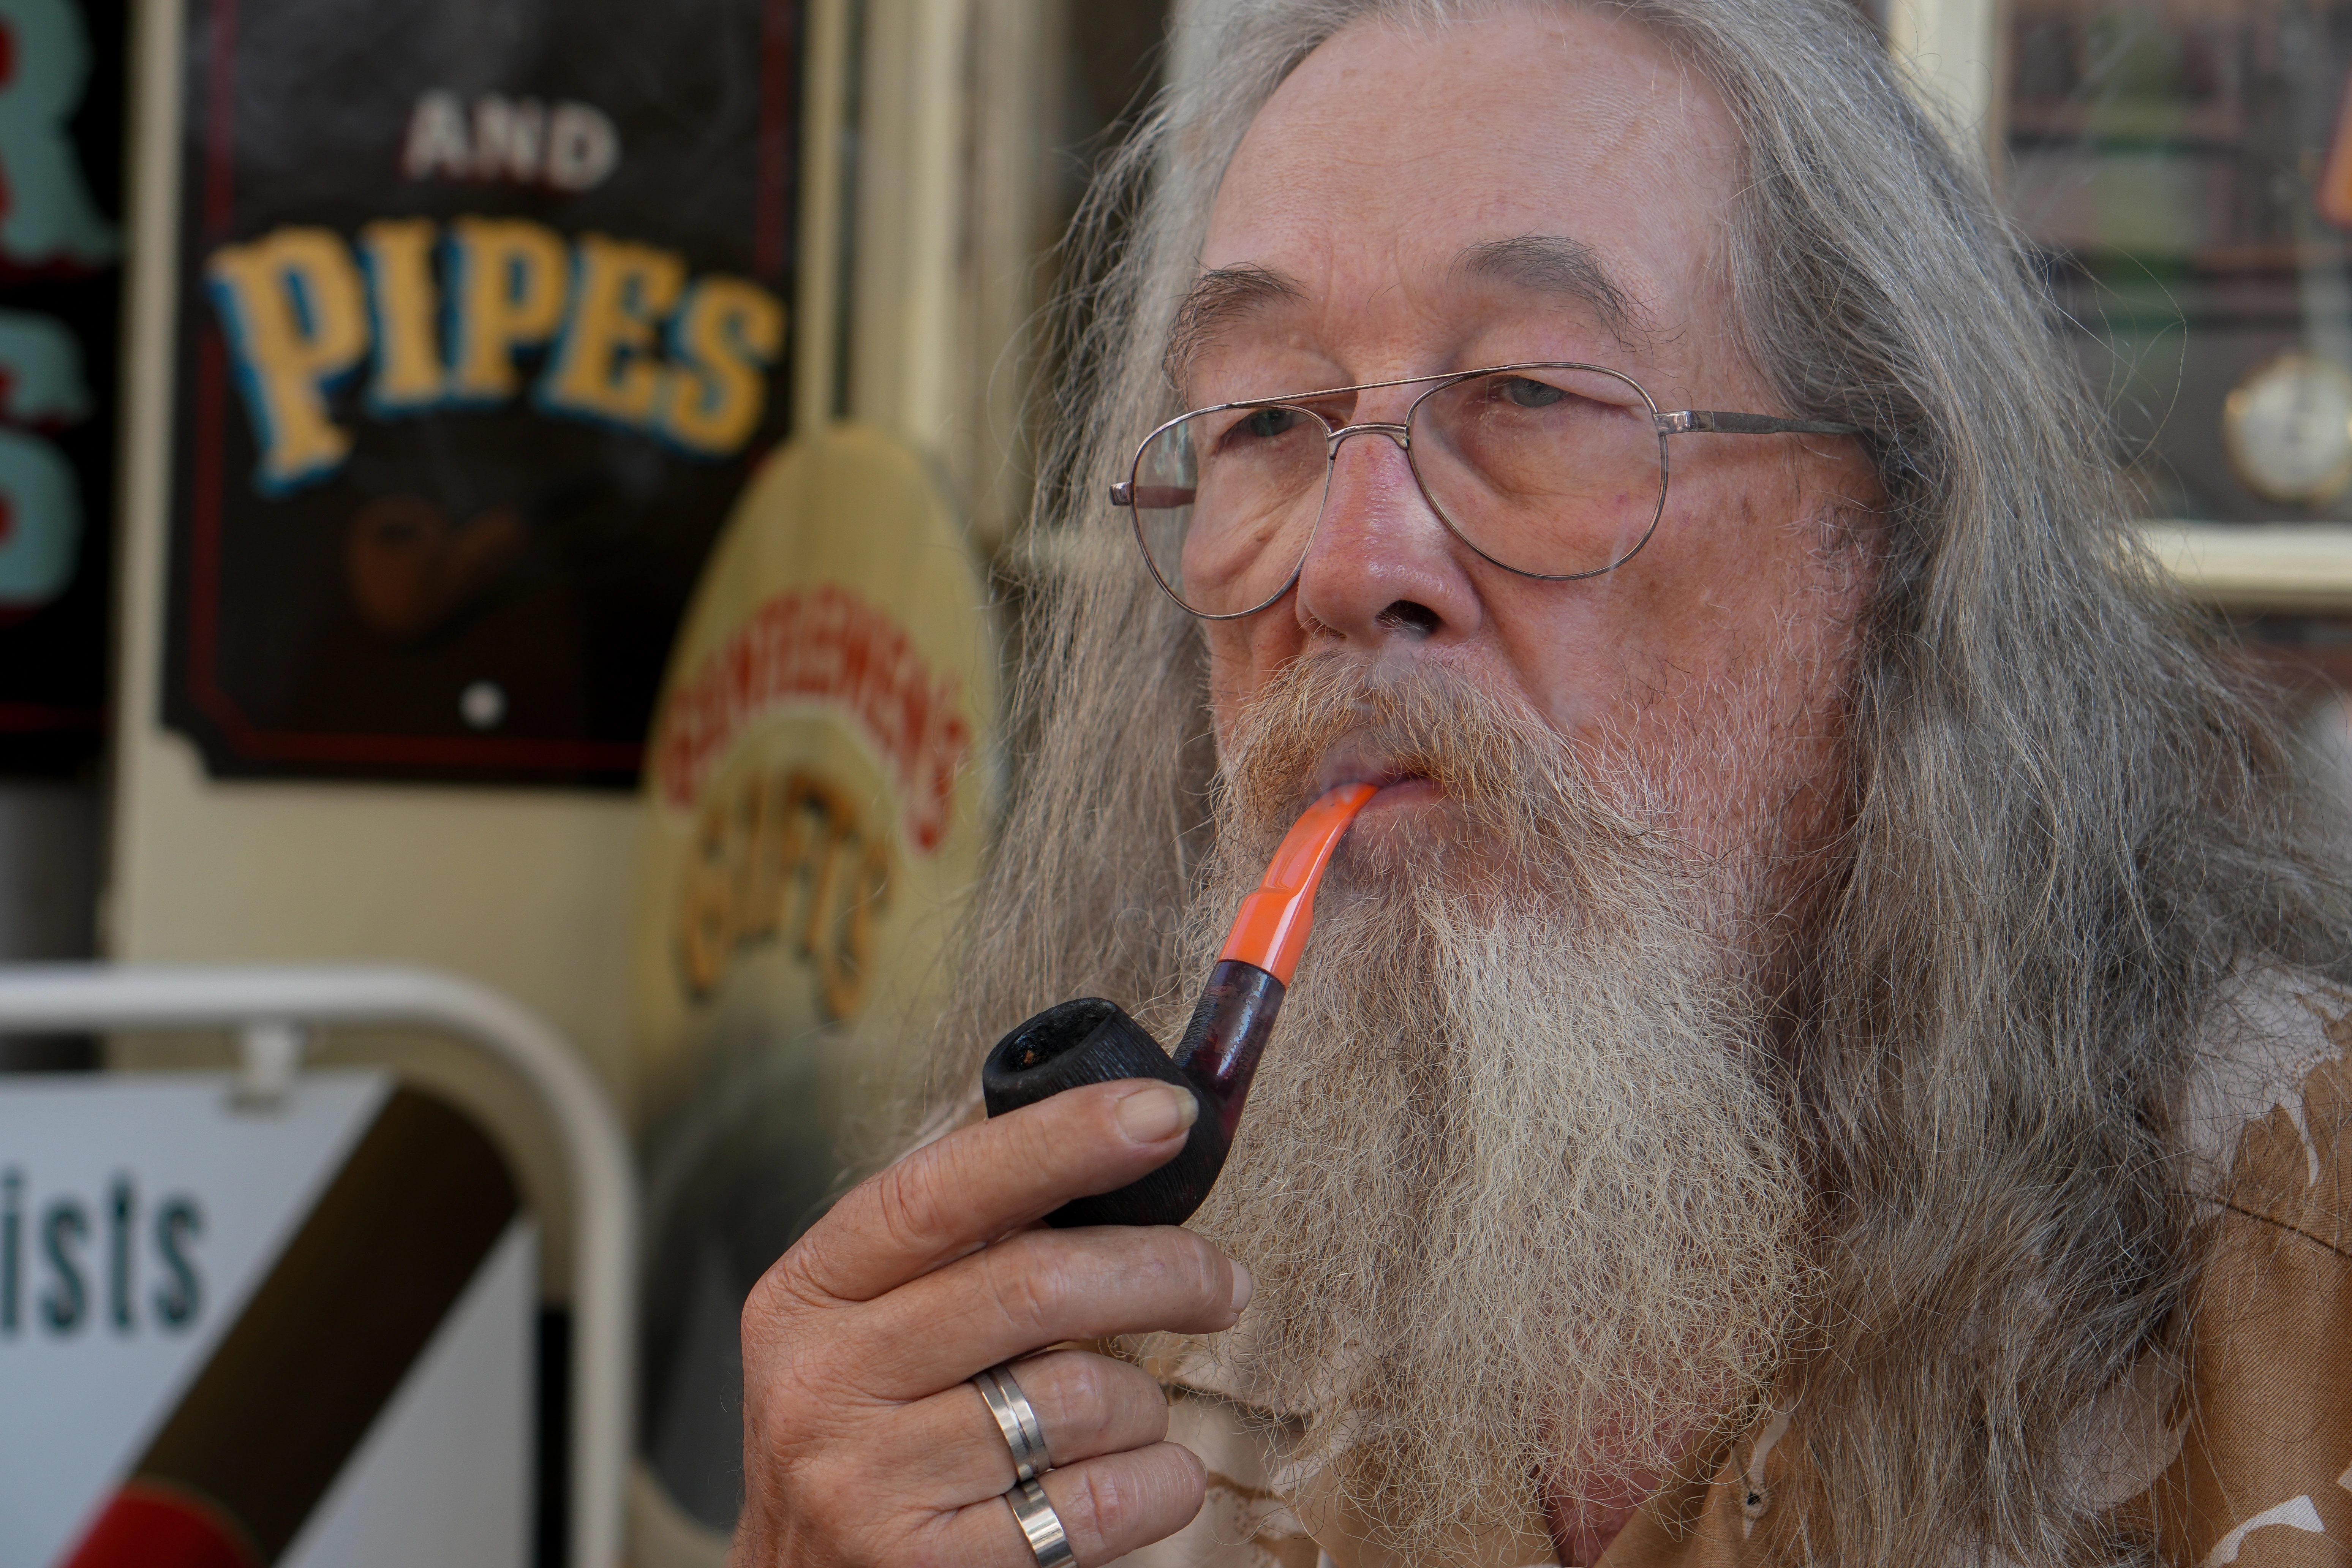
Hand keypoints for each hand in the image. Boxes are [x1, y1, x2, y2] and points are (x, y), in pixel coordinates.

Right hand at [732, 1078, 1252, 1566]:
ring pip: (1080, 1398)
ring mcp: (866, 1482)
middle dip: (1162, 1270)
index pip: (941, 1189)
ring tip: (1127, 1419)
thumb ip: (962, 1250)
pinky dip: (1160, 1482)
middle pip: (1033, 1285)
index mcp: (809, 1292)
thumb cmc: (873, 1438)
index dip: (1060, 1140)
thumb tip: (1112, 1146)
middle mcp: (822, 1380)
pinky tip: (1145, 1478)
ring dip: (1144, 1403)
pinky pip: (1100, 1502)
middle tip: (1223, 1283)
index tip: (1162, 1113)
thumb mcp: (874, 1326)